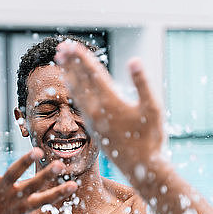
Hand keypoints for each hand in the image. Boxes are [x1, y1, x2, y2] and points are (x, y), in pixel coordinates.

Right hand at [0, 130, 76, 213]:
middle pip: (13, 174)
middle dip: (24, 163)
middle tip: (37, 151)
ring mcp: (13, 200)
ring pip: (32, 187)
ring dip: (46, 176)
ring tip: (59, 165)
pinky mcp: (25, 209)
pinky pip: (44, 200)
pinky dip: (58, 193)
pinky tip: (72, 185)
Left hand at [55, 41, 165, 178]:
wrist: (140, 168)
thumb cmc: (151, 139)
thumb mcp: (152, 109)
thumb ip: (142, 83)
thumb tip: (133, 60)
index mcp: (110, 102)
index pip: (92, 74)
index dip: (81, 58)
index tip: (71, 45)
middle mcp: (97, 110)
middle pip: (80, 81)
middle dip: (70, 63)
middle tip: (60, 47)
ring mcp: (93, 120)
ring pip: (77, 92)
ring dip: (69, 75)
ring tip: (61, 61)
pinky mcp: (93, 128)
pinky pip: (79, 104)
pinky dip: (74, 91)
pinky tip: (71, 85)